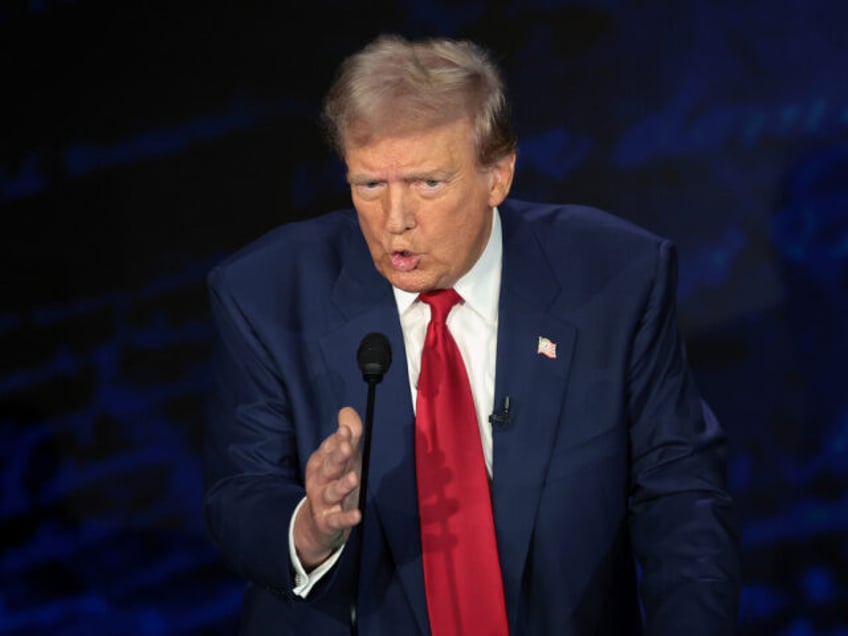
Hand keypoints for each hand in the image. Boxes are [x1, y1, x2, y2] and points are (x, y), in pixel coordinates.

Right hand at [293, 407, 362, 569]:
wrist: (318, 525)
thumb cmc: (334, 483)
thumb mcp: (343, 459)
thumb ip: (348, 436)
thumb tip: (347, 411)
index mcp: (320, 463)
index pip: (327, 449)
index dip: (336, 440)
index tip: (346, 430)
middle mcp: (319, 481)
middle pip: (328, 467)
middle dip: (337, 457)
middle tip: (347, 447)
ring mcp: (323, 502)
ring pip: (332, 492)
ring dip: (342, 486)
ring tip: (354, 479)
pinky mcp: (328, 522)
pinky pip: (337, 520)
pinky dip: (346, 518)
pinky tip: (357, 515)